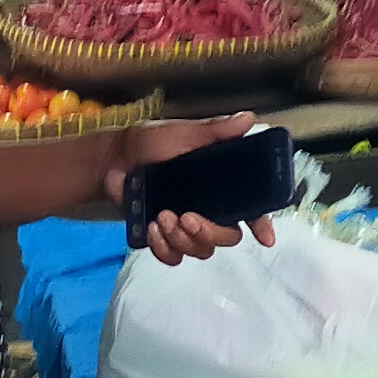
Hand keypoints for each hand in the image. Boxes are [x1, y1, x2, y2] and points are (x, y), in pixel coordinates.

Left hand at [117, 113, 281, 262]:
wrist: (113, 159)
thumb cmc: (150, 142)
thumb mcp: (184, 133)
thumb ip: (216, 131)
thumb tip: (248, 119)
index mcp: (221, 186)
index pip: (250, 209)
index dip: (262, 224)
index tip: (264, 237)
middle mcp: (209, 209)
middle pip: (227, 237)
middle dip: (209, 233)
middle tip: (186, 217)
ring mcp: (186, 226)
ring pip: (201, 250)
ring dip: (182, 239)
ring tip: (163, 217)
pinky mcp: (164, 237)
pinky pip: (174, 258)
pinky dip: (164, 249)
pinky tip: (152, 229)